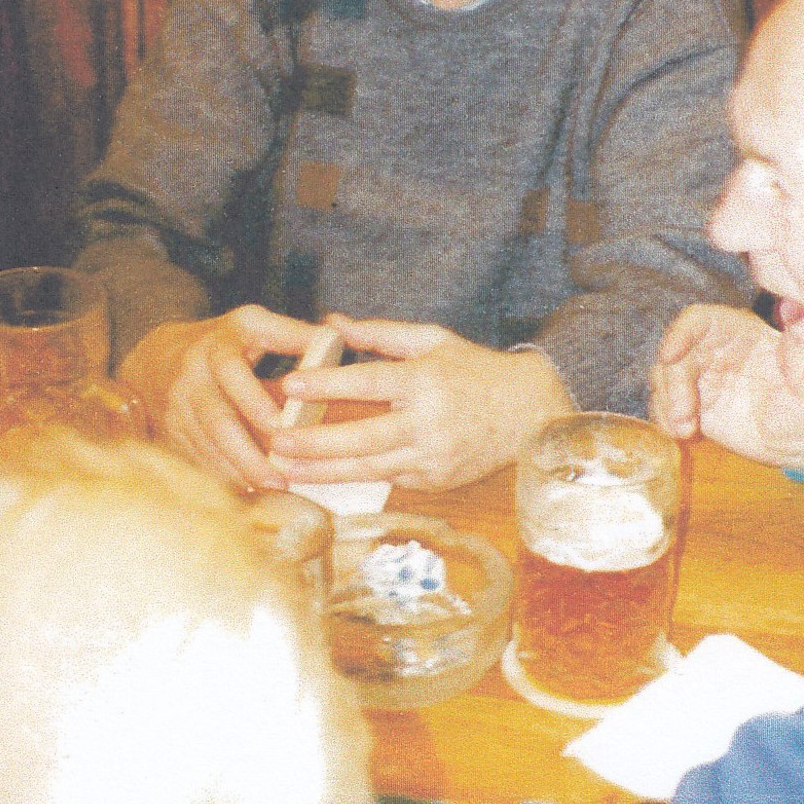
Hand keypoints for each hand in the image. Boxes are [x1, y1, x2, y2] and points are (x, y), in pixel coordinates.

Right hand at [118, 305, 335, 489]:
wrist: (155, 358)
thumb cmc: (222, 344)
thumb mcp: (253, 326)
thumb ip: (294, 335)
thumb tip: (337, 342)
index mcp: (219, 344)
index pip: (234, 372)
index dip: (256, 400)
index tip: (282, 424)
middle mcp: (193, 373)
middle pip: (218, 419)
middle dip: (248, 452)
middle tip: (280, 478)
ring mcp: (177, 406)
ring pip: (208, 446)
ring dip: (240, 471)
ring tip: (272, 489)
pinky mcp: (170, 433)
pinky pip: (197, 459)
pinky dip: (224, 477)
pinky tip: (249, 492)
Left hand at [264, 315, 573, 491]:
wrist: (529, 413)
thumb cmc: (475, 370)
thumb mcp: (432, 340)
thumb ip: (379, 333)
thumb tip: (330, 323)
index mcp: (426, 380)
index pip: (368, 383)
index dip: (327, 384)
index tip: (290, 383)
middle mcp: (428, 422)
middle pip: (362, 436)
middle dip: (314, 442)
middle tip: (275, 440)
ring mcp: (433, 457)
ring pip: (369, 468)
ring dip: (323, 471)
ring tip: (284, 468)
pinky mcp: (436, 481)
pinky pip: (388, 479)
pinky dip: (353, 479)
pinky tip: (320, 477)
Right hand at [650, 304, 803, 469]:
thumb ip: (797, 348)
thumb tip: (792, 316)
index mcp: (738, 332)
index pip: (698, 322)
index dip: (680, 334)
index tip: (670, 356)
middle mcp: (712, 352)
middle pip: (674, 355)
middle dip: (672, 384)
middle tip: (684, 415)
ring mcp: (700, 380)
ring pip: (663, 380)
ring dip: (666, 404)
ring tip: (684, 430)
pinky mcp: (694, 408)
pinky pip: (665, 408)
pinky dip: (665, 420)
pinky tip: (680, 435)